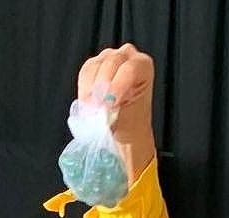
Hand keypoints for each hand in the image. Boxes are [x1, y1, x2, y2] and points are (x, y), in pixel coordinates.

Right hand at [76, 43, 155, 185]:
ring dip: (92, 88)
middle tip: (100, 110)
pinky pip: (86, 72)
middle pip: (114, 60)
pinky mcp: (96, 70)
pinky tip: (88, 105)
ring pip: (98, 64)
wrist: (125, 146)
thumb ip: (117, 117)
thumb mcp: (128, 129)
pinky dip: (84, 88)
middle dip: (105, 86)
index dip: (124, 80)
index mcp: (144, 72)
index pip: (135, 64)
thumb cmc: (131, 139)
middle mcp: (130, 62)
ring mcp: (112, 63)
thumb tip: (104, 118)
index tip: (114, 103)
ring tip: (93, 111)